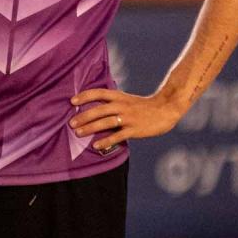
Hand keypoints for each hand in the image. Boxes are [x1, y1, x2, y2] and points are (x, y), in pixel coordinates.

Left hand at [69, 88, 184, 152]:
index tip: (72, 101)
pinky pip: (117, 136)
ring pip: (105, 122)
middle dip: (83, 116)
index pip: (98, 93)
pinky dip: (106, 140)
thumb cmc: (143, 106)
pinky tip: (96, 145)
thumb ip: (113, 102)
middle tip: (71, 123)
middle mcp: (122, 105)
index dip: (84, 96)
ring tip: (78, 133)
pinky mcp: (134, 129)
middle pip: (99, 109)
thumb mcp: (127, 99)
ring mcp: (128, 118)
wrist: (165, 109)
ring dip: (90, 128)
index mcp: (119, 96)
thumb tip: (95, 108)